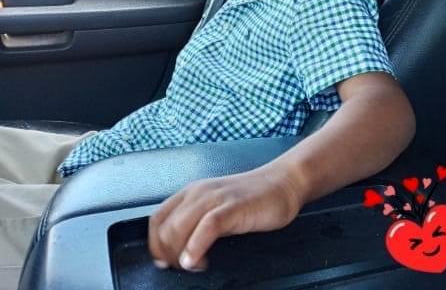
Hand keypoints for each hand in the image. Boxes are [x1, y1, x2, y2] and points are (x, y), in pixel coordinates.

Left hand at [148, 167, 301, 271]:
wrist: (283, 183)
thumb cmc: (252, 200)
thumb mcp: (217, 209)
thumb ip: (198, 225)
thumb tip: (179, 254)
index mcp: (192, 193)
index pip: (157, 220)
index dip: (156, 245)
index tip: (165, 263)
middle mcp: (199, 193)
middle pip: (165, 228)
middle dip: (169, 255)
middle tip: (184, 268)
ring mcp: (215, 198)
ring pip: (180, 227)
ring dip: (179, 254)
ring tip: (194, 266)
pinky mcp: (233, 206)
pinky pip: (207, 226)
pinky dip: (196, 246)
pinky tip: (197, 261)